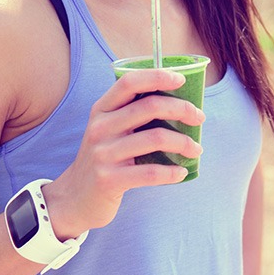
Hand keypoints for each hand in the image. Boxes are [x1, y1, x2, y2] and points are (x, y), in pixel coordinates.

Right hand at [43, 68, 204, 239]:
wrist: (74, 198)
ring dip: (184, 143)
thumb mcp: (109, 129)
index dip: (157, 76)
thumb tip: (180, 101)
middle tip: (199, 118)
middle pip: (150, 106)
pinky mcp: (109, 180)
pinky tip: (181, 172)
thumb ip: (133, 113)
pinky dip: (172, 172)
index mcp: (102, 109)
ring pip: (155, 138)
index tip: (182, 80)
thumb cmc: (104, 158)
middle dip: (182, 109)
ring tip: (196, 149)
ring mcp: (103, 154)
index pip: (129, 82)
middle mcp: (100, 127)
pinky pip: (150, 173)